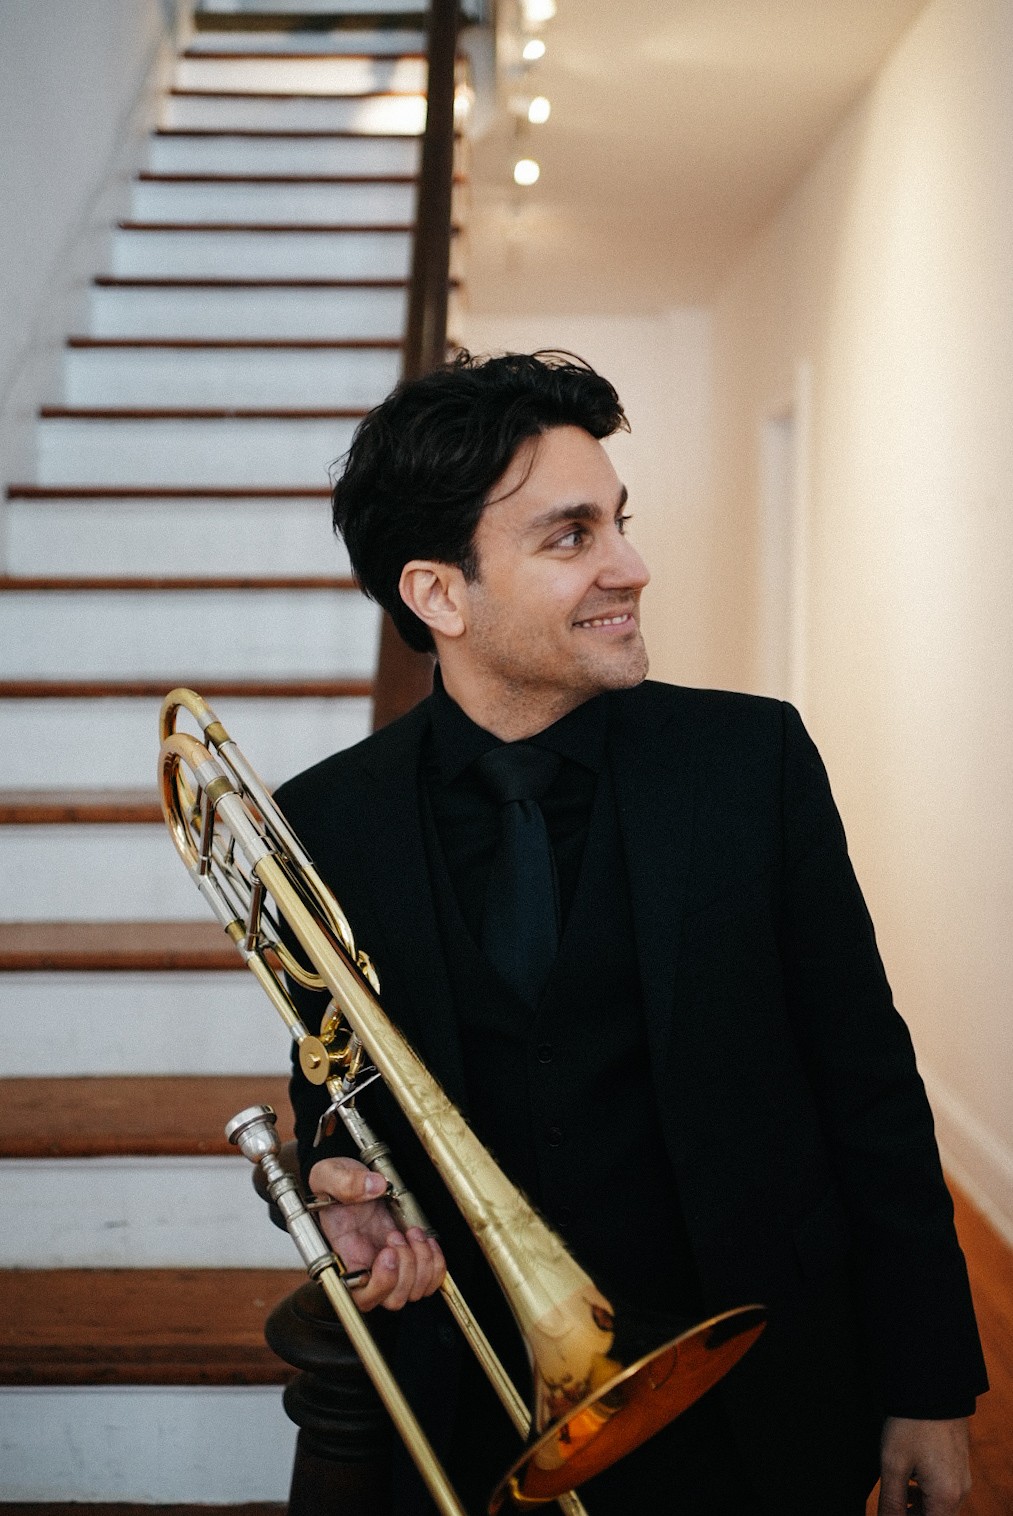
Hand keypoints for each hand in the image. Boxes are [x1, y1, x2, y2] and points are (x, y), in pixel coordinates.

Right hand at [308, 1156, 445, 1312]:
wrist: (351, 1177)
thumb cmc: (336, 1182)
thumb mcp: (329, 1174)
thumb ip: (345, 1181)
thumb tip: (373, 1186)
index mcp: (344, 1258)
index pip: (362, 1297)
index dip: (381, 1283)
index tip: (387, 1252)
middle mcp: (367, 1269)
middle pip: (394, 1299)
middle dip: (406, 1268)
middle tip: (397, 1235)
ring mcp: (389, 1266)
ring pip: (414, 1291)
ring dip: (422, 1263)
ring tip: (411, 1232)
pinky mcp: (407, 1257)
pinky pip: (430, 1279)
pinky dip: (436, 1263)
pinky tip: (426, 1240)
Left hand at [878, 1416, 970, 1514]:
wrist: (933, 1389)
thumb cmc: (912, 1425)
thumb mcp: (893, 1465)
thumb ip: (891, 1503)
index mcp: (946, 1497)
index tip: (892, 1509)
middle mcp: (960, 1492)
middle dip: (913, 1515)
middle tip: (892, 1504)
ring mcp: (962, 1479)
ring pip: (940, 1507)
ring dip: (919, 1507)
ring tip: (897, 1494)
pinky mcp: (959, 1466)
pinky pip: (944, 1492)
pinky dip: (927, 1494)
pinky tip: (909, 1481)